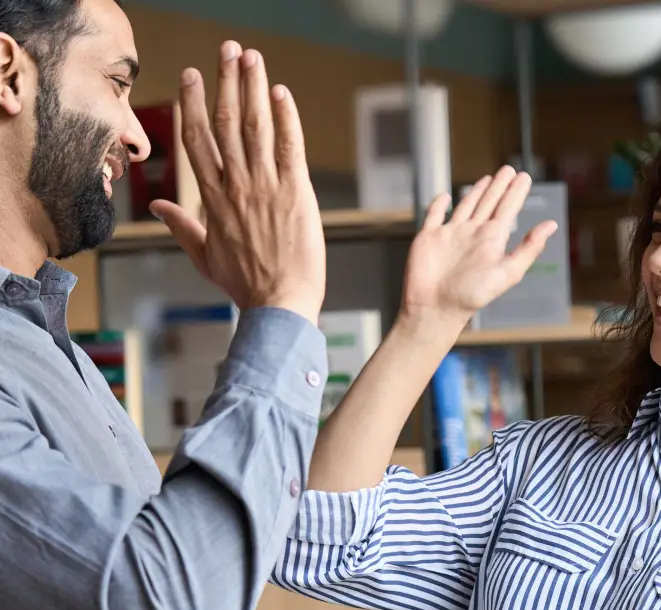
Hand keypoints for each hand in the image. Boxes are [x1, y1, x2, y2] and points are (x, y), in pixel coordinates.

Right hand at [151, 41, 324, 324]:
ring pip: (256, 127)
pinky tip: (281, 93)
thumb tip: (159, 206)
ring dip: (253, 87)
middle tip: (227, 50)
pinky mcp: (297, 193)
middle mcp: (236, 185)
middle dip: (226, 81)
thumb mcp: (204, 257)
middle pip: (225, 122)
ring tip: (251, 57)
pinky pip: (290, 147)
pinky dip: (286, 118)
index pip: (197, 140)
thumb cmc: (245, 284)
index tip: (192, 75)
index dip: (193, 103)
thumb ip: (181, 227)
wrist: (279, 304)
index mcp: (212, 199)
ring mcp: (266, 187)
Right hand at [400, 167, 557, 335]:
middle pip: (489, 203)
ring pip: (465, 206)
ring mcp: (450, 235)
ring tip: (487, 179)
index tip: (524, 177)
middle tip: (509, 170)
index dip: (516, 192)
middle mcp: (472, 234)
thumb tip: (552, 225)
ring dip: (476, 192)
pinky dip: (438, 205)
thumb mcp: (507, 272)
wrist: (435, 308)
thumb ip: (529, 248)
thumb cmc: (471, 296)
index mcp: (491, 240)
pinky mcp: (428, 238)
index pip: (507, 209)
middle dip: (499, 186)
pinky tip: (444, 197)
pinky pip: (434, 216)